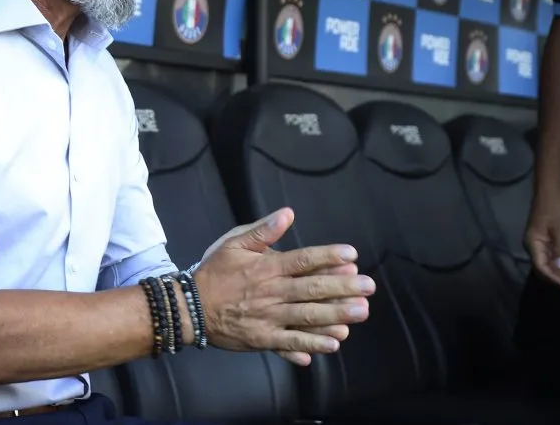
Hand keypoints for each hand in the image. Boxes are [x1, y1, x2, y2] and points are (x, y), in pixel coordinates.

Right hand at [194, 207, 374, 365]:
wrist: (190, 307)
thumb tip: (287, 214)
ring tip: (360, 312)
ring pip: (307, 316)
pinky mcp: (263, 339)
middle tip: (368, 286)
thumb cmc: (215, 272)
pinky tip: (333, 344)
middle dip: (343, 287)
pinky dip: (312, 344)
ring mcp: (268, 318)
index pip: (303, 260)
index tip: (351, 255)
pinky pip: (291, 342)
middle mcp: (271, 292)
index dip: (328, 257)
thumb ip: (263, 231)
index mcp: (266, 267)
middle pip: (312, 289)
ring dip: (336, 315)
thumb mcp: (234, 243)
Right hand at [524, 194, 559, 292]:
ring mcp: (540, 246)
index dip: (555, 278)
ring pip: (550, 266)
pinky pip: (553, 260)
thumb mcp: (559, 228)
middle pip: (545, 269)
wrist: (551, 195)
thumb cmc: (554, 209)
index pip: (542, 267)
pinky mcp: (547, 244)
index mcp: (533, 244)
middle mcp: (534, 248)